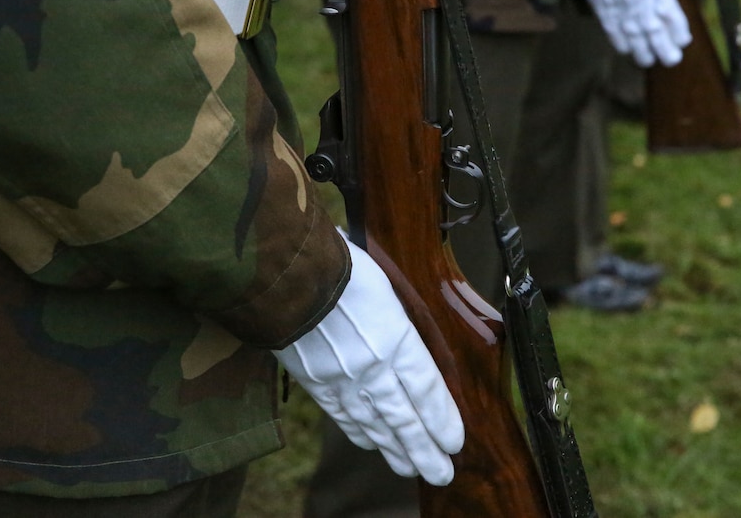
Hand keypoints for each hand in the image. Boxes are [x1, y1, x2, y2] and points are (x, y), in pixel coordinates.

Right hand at [272, 231, 464, 485]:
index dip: (442, 421)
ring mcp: (340, 379)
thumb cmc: (341, 267)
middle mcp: (371, 367)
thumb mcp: (386, 290)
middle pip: (403, 419)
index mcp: (395, 339)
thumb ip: (401, 326)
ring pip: (373, 425)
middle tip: (441, 474)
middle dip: (424, 451)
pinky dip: (359, 434)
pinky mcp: (314, 382)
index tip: (454, 442)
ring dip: (395, 450)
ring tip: (411, 469)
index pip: (426, 391)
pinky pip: (342, 415)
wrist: (285, 273)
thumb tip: (412, 351)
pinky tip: (371, 445)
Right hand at [576, 0, 691, 67]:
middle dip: (666, 50)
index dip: (679, 30)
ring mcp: (624, 9)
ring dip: (645, 53)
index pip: (673, 15)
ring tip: (648, 60)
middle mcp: (644, 1)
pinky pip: (616, 36)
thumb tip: (661, 2)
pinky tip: (627, 50)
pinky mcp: (604, 13)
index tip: (683, 40)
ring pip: (638, 41)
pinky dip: (623, 45)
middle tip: (671, 59)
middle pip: (658, 33)